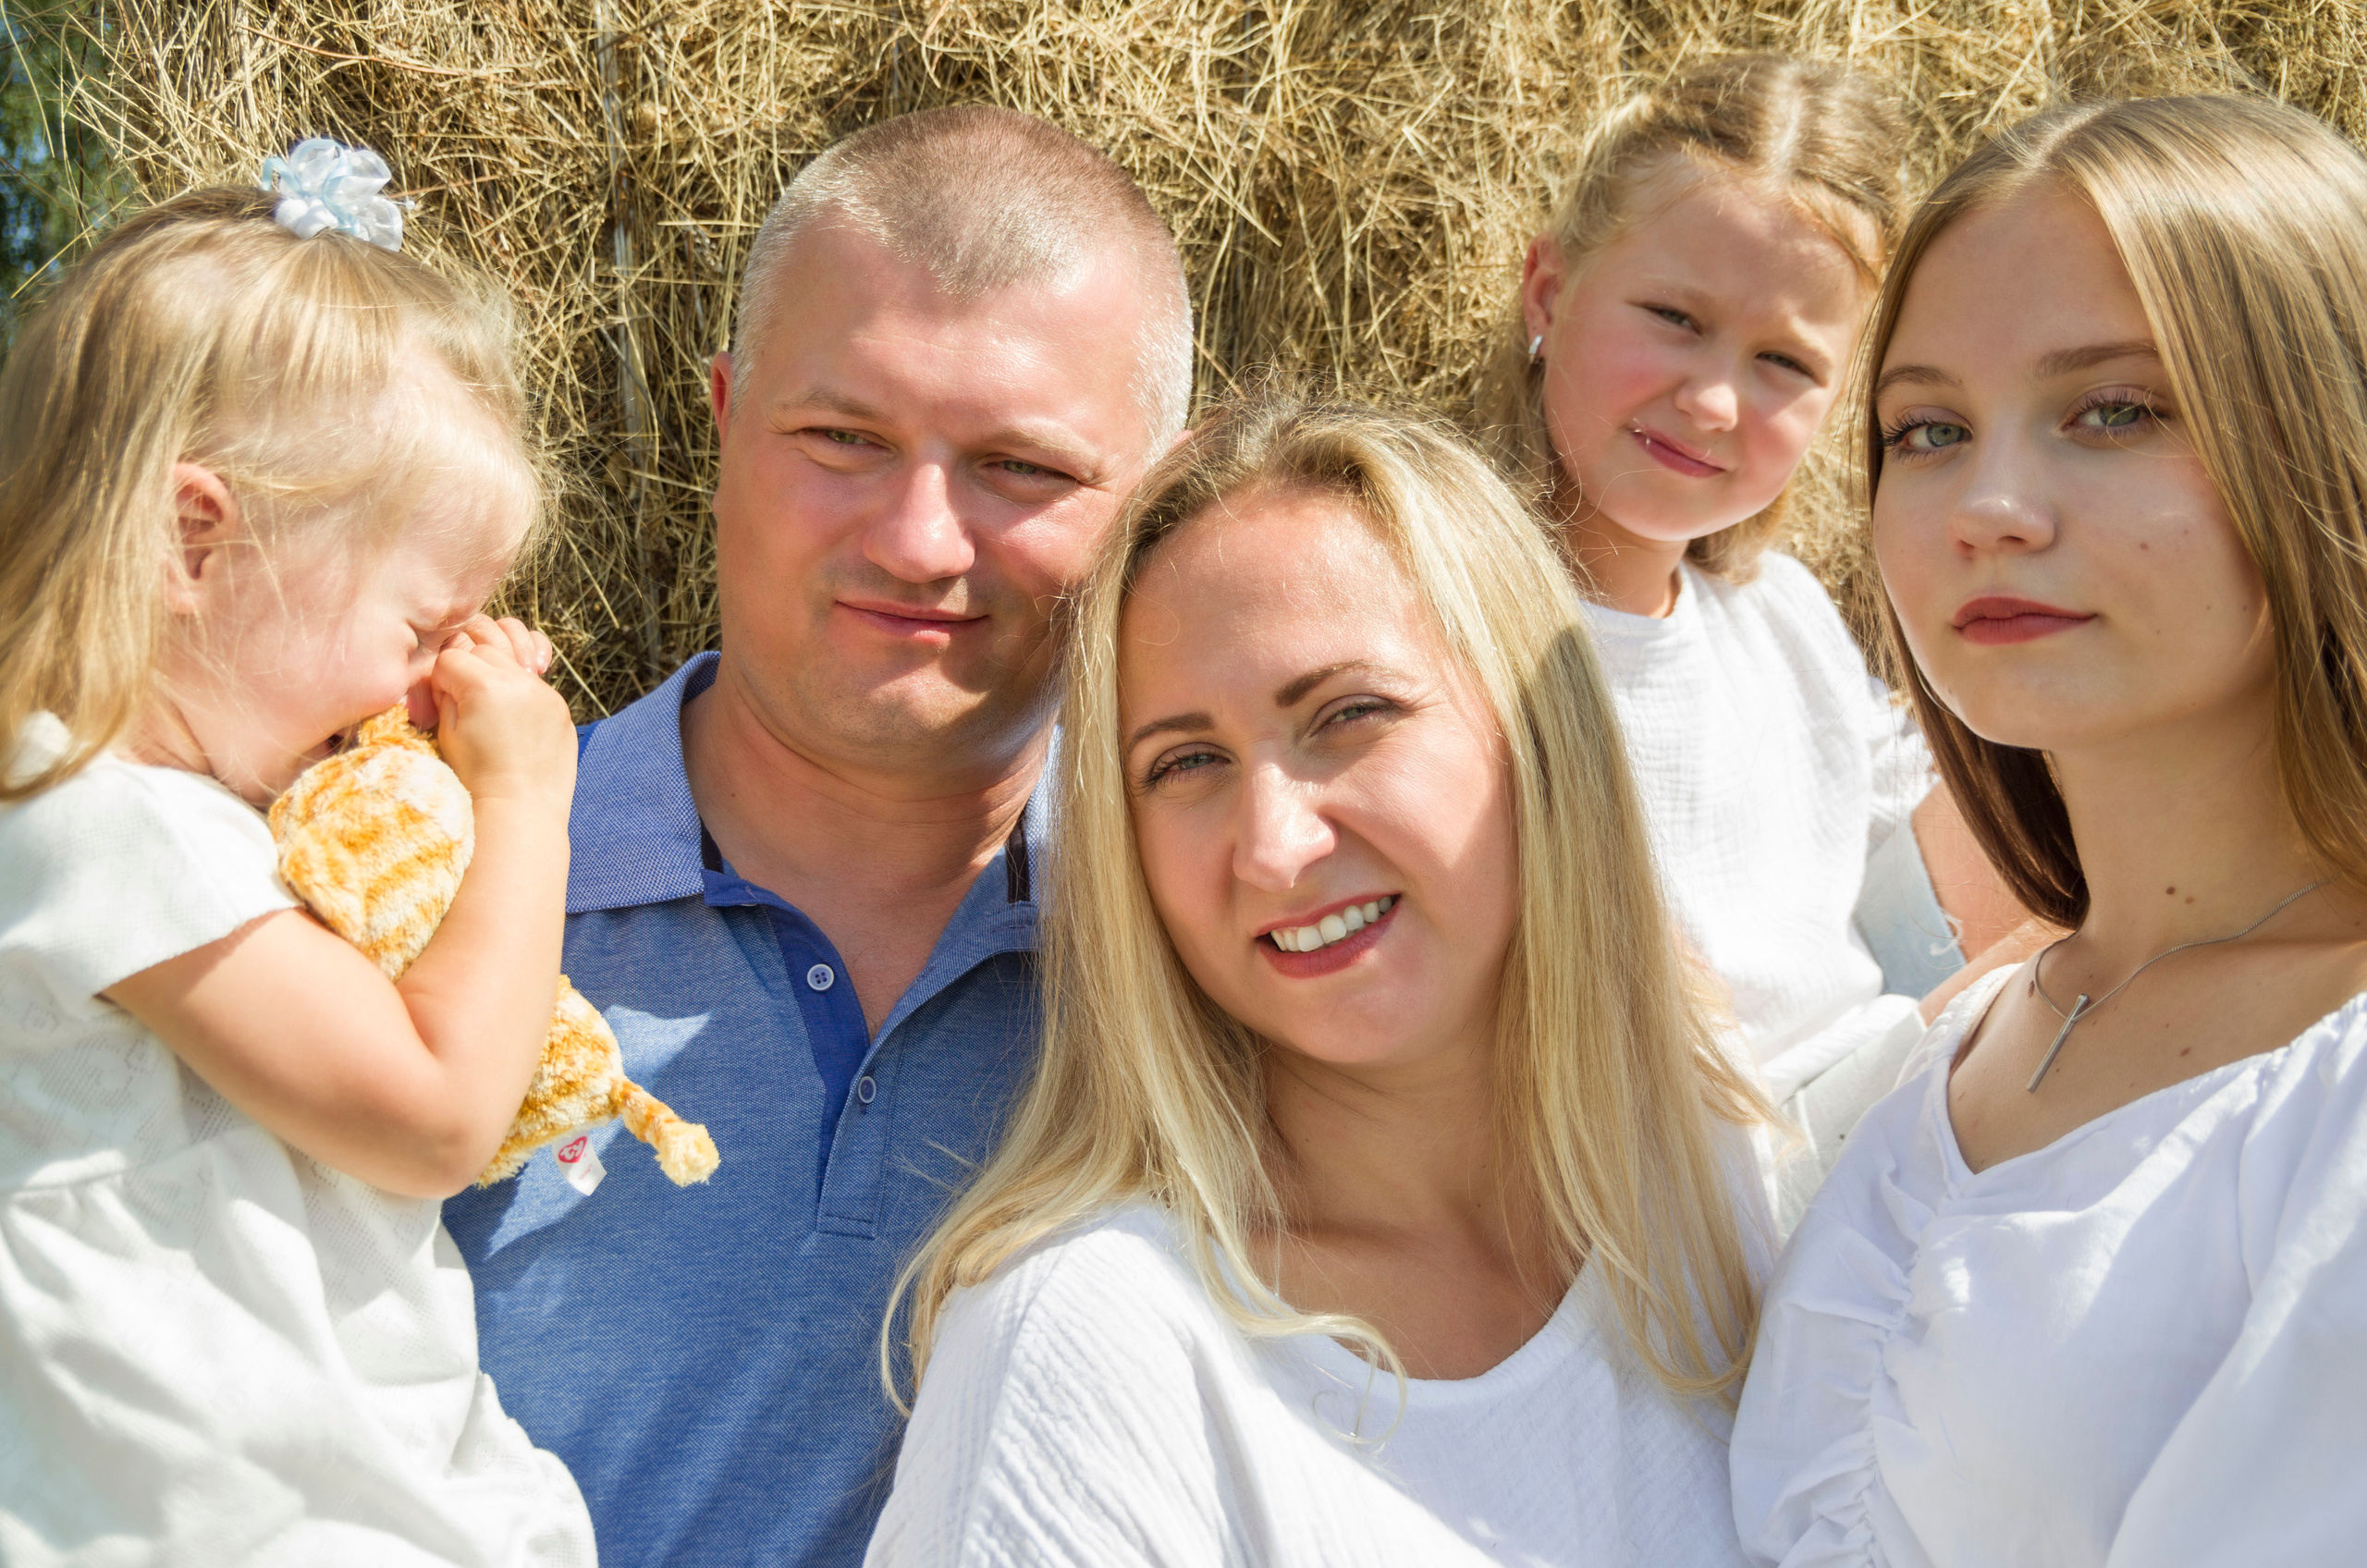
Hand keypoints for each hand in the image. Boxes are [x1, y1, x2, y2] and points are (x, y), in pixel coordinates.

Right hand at [423, 615, 575, 808]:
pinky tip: (514, 722)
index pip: (452, 657)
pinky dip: (521, 695)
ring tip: (493, 710)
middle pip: (484, 651)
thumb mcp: (448, 732)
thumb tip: (450, 674)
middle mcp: (519, 681)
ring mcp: (545, 692)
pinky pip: (534, 686)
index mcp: (485, 686)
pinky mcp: (560, 707)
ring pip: (512, 663)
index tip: (443, 702)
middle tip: (467, 704)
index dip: (442, 679)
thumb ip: (447, 694)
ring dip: (498, 677)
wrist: (520, 809)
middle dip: (470, 671)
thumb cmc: (476, 777)